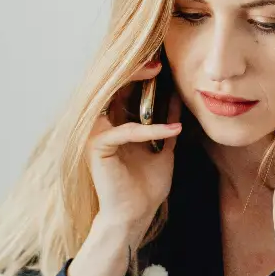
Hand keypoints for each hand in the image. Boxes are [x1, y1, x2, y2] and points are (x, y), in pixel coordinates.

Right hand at [67, 60, 182, 275]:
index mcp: (114, 121)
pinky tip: (173, 129)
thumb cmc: (146, 185)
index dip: (140, 71)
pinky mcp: (97, 147)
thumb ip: (167, 121)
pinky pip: (125, 130)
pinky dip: (150, 128)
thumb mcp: (164, 145)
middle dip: (135, 69)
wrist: (135, 215)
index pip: (124, 87)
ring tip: (159, 75)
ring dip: (134, 83)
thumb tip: (178, 95)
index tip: (164, 61)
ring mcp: (96, 134)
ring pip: (111, 98)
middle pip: (113, 85)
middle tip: (159, 60)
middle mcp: (100, 123)